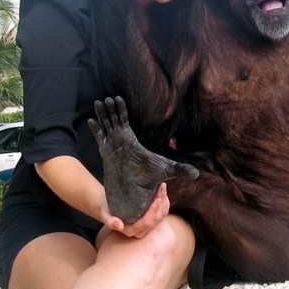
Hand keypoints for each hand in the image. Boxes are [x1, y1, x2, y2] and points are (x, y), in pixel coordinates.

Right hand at [89, 96, 197, 223]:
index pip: (124, 120)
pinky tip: (91, 120)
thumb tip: (198, 173)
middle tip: (105, 99)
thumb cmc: (148, 178)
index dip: (121, 109)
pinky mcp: (105, 152)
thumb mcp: (167, 170)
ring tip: (98, 103)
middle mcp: (120, 139)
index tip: (118, 97)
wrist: (134, 190)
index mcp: (130, 138)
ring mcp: (111, 145)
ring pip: (105, 126)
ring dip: (101, 115)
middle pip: (112, 120)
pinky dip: (95, 129)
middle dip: (108, 109)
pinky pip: (99, 138)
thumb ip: (180, 169)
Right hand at [101, 182, 170, 238]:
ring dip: (164, 200)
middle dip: (161, 202)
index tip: (158, 198)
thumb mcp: (105, 215)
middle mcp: (141, 231)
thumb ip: (110, 221)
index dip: (154, 211)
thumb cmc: (106, 210)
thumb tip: (119, 225)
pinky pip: (163, 212)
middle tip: (161, 186)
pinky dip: (165, 201)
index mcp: (131, 231)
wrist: (109, 208)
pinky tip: (162, 191)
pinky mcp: (152, 219)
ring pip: (162, 214)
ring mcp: (148, 226)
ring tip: (162, 185)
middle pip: (157, 218)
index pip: (146, 222)